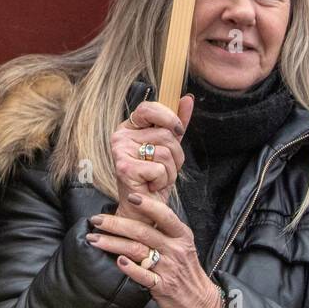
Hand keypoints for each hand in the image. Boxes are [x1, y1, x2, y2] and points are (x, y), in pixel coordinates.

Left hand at [87, 192, 224, 307]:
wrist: (201, 303)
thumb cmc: (186, 271)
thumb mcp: (182, 246)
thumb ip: (164, 231)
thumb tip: (138, 214)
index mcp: (181, 235)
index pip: (164, 215)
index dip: (147, 204)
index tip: (130, 197)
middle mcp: (175, 249)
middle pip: (143, 231)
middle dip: (116, 224)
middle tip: (96, 220)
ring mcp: (169, 268)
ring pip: (137, 250)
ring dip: (113, 243)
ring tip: (94, 239)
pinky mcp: (162, 287)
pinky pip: (143, 275)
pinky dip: (130, 268)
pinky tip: (118, 261)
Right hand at [110, 95, 193, 220]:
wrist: (143, 209)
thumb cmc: (154, 178)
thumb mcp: (168, 148)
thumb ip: (176, 123)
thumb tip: (187, 98)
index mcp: (129, 127)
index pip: (148, 108)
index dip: (168, 116)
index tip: (178, 130)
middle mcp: (121, 137)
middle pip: (164, 134)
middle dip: (175, 155)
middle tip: (164, 168)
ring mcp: (121, 152)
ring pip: (165, 152)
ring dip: (170, 170)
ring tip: (157, 178)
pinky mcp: (125, 169)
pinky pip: (159, 168)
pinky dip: (162, 181)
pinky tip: (151, 186)